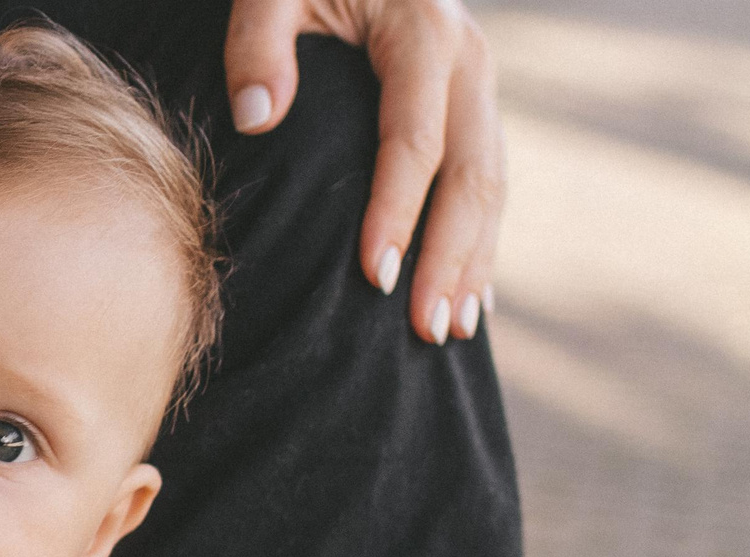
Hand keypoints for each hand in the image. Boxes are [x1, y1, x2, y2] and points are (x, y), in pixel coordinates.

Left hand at [224, 0, 502, 344]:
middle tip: (426, 330)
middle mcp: (467, 58)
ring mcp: (476, 83)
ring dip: (475, 261)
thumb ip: (258, 41)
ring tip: (451, 331)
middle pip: (472, 172)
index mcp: (424, 32)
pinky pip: (486, 177)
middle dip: (451, 257)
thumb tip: (257, 116)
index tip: (374, 276)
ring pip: (492, 183)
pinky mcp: (469, 103)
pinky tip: (471, 296)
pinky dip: (480, 240)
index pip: (415, 139)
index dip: (397, 211)